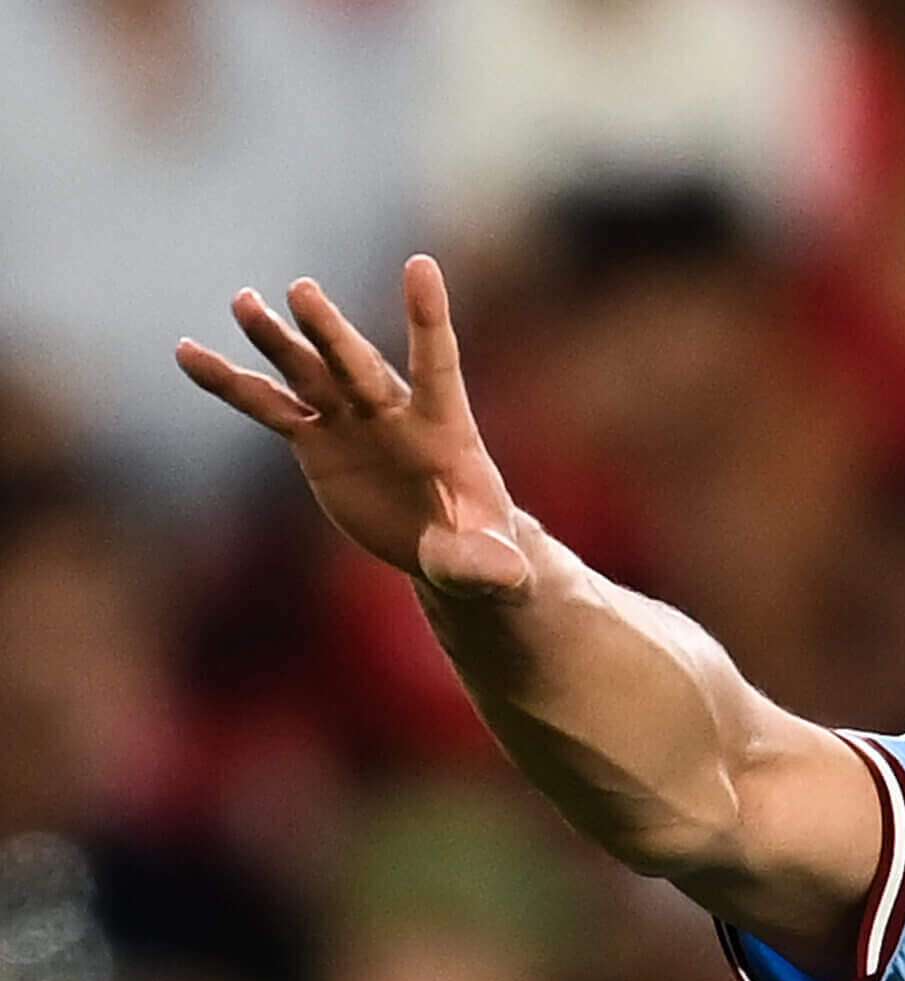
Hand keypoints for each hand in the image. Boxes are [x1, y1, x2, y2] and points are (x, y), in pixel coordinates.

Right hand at [175, 256, 530, 598]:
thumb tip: (500, 574)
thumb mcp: (492, 563)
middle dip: (331, 333)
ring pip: (308, 371)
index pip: (437, 363)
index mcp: (444, 426)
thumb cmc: (483, 548)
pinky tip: (188, 353)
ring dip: (277, 340)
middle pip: (358, 364)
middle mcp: (391, 410)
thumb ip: (489, 561)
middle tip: (303, 292)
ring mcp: (350, 419)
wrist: (446, 548)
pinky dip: (230, 382)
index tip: (420, 265)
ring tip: (244, 302)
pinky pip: (267, 406)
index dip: (427, 318)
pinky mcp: (316, 439)